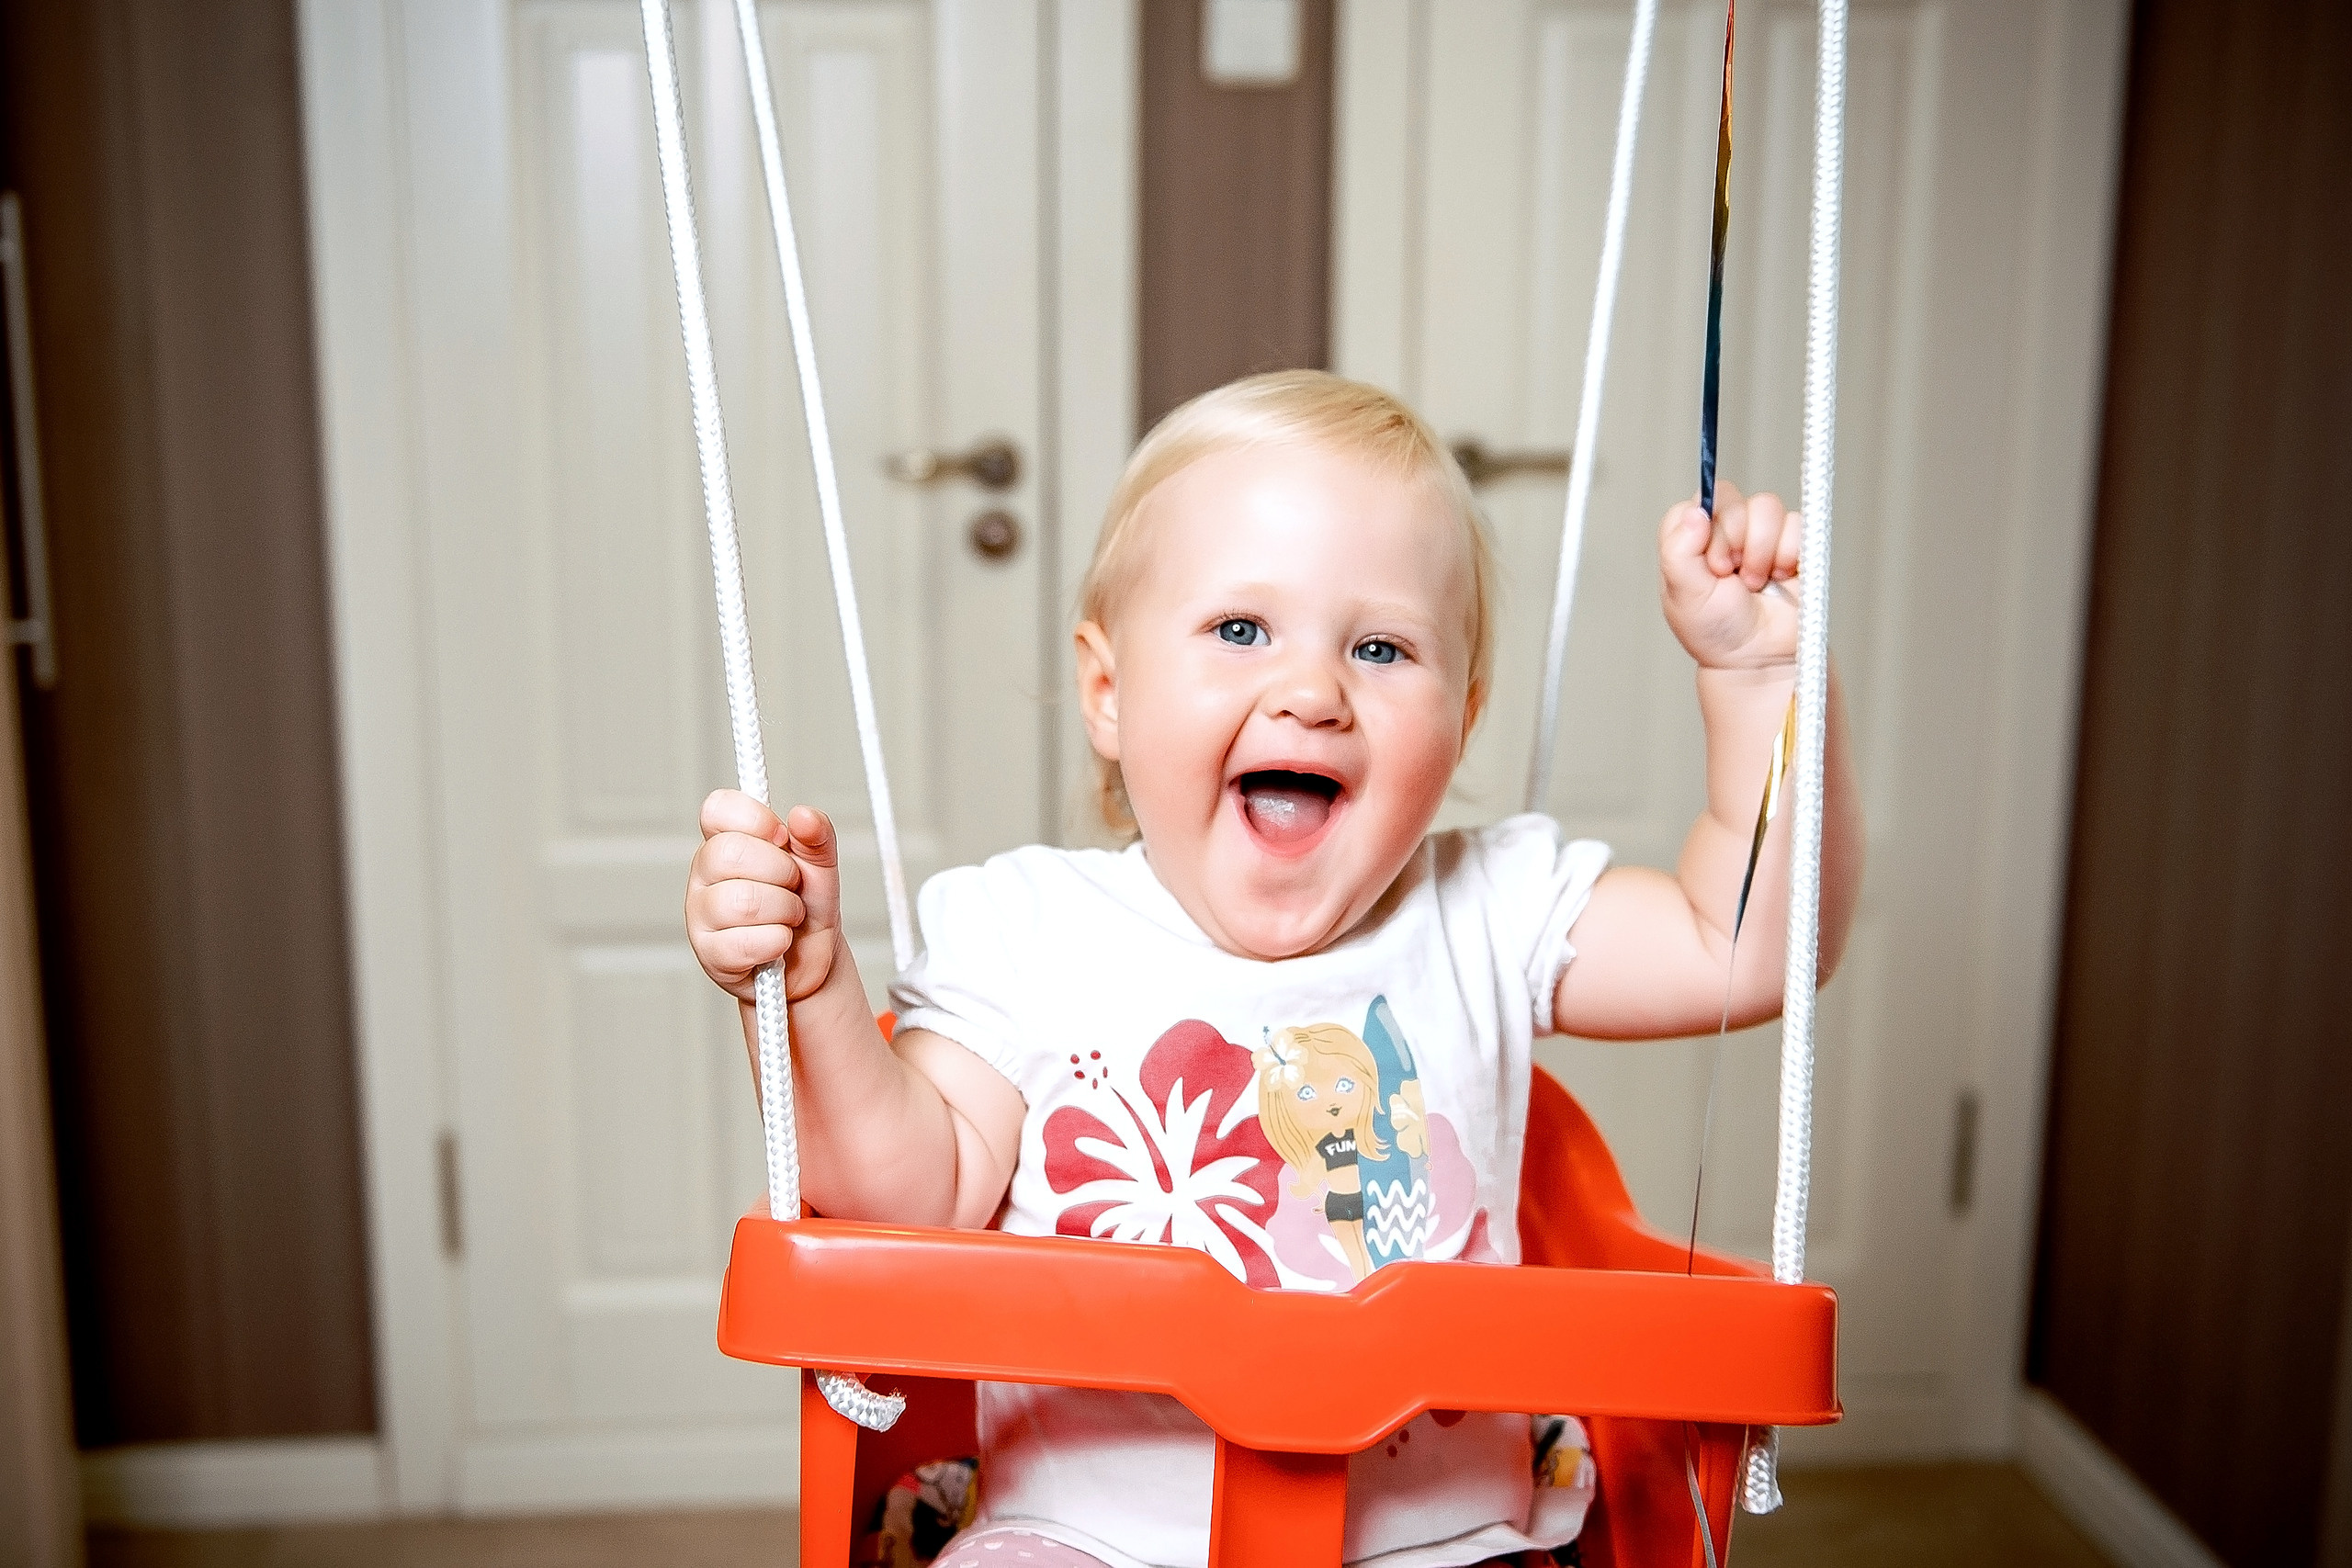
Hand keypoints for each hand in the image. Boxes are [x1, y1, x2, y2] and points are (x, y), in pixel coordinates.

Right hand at [685, 791, 846, 1004]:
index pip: (717, 808)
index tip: (782, 837)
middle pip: (729, 853)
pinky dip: (776, 943)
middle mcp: (705, 872)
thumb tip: (804, 815)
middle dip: (781, 871)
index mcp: (726, 839)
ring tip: (790, 917)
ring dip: (784, 911)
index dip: (755, 819)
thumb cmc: (808, 907)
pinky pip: (744, 943)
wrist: (813, 960)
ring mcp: (700, 913)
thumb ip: (816, 837)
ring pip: (740, 901)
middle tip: (793, 886)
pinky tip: (778, 943)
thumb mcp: (821, 866)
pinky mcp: (708, 953)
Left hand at [1658, 482, 1801, 670]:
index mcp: (1690, 536)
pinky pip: (1797, 524)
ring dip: (1763, 552)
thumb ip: (1679, 551)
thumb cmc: (1715, 631)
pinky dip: (1789, 554)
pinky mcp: (1792, 542)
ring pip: (1767, 506)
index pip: (1698, 502)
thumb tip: (1695, 512)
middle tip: (1732, 577)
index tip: (1712, 566)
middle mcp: (1723, 529)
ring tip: (1755, 582)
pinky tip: (1779, 577)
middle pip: (1732, 499)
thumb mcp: (1683, 594)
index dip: (1708, 530)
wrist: (1759, 658)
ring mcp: (1759, 533)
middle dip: (1735, 543)